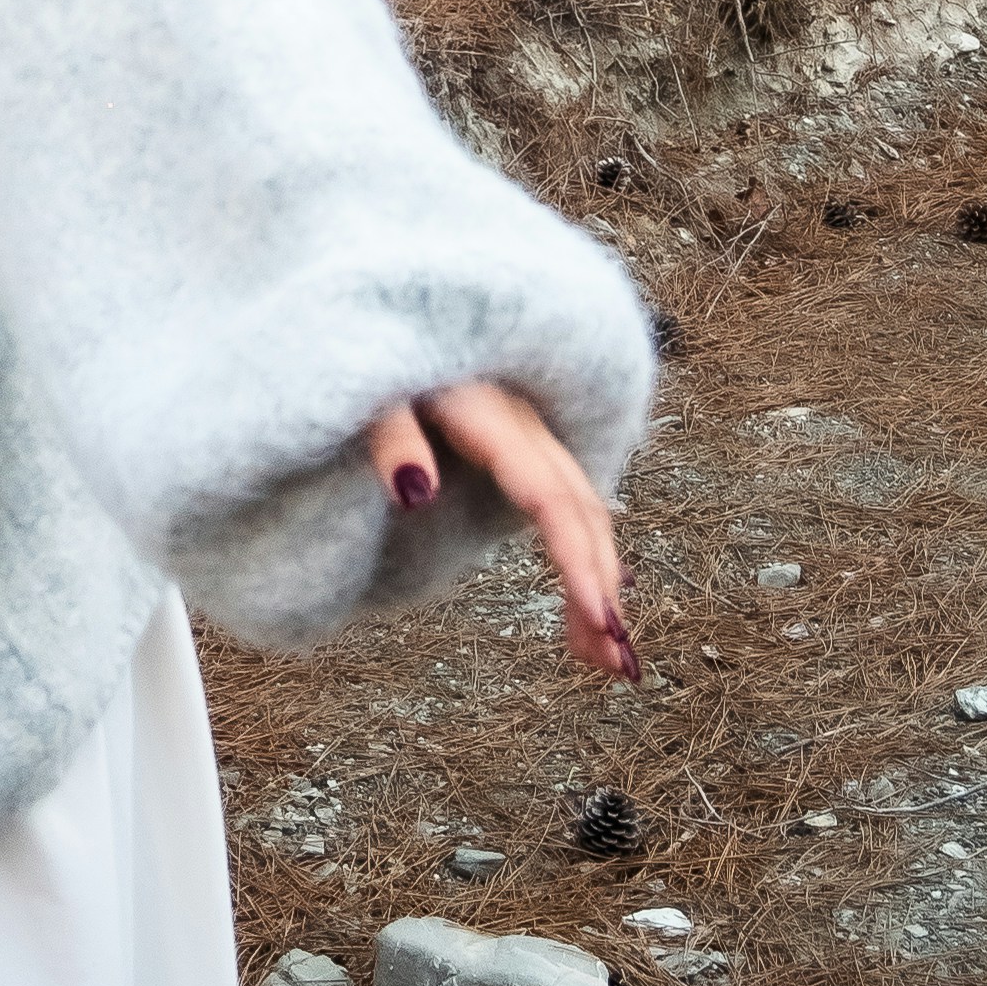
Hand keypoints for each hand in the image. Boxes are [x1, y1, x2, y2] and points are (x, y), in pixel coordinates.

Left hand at [363, 378, 638, 684]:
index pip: (550, 498)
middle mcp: (526, 429)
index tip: (597, 618)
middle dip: (603, 588)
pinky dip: (584, 559)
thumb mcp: (370, 395)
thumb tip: (415, 493)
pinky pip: (567, 509)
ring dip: (600, 583)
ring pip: (584, 514)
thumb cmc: (373, 360)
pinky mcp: (523, 452)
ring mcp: (531, 440)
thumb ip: (391, 438)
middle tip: (616, 664)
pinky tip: (591, 605)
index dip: (578, 559)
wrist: (383, 321)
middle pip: (582, 513)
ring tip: (606, 659)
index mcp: (495, 418)